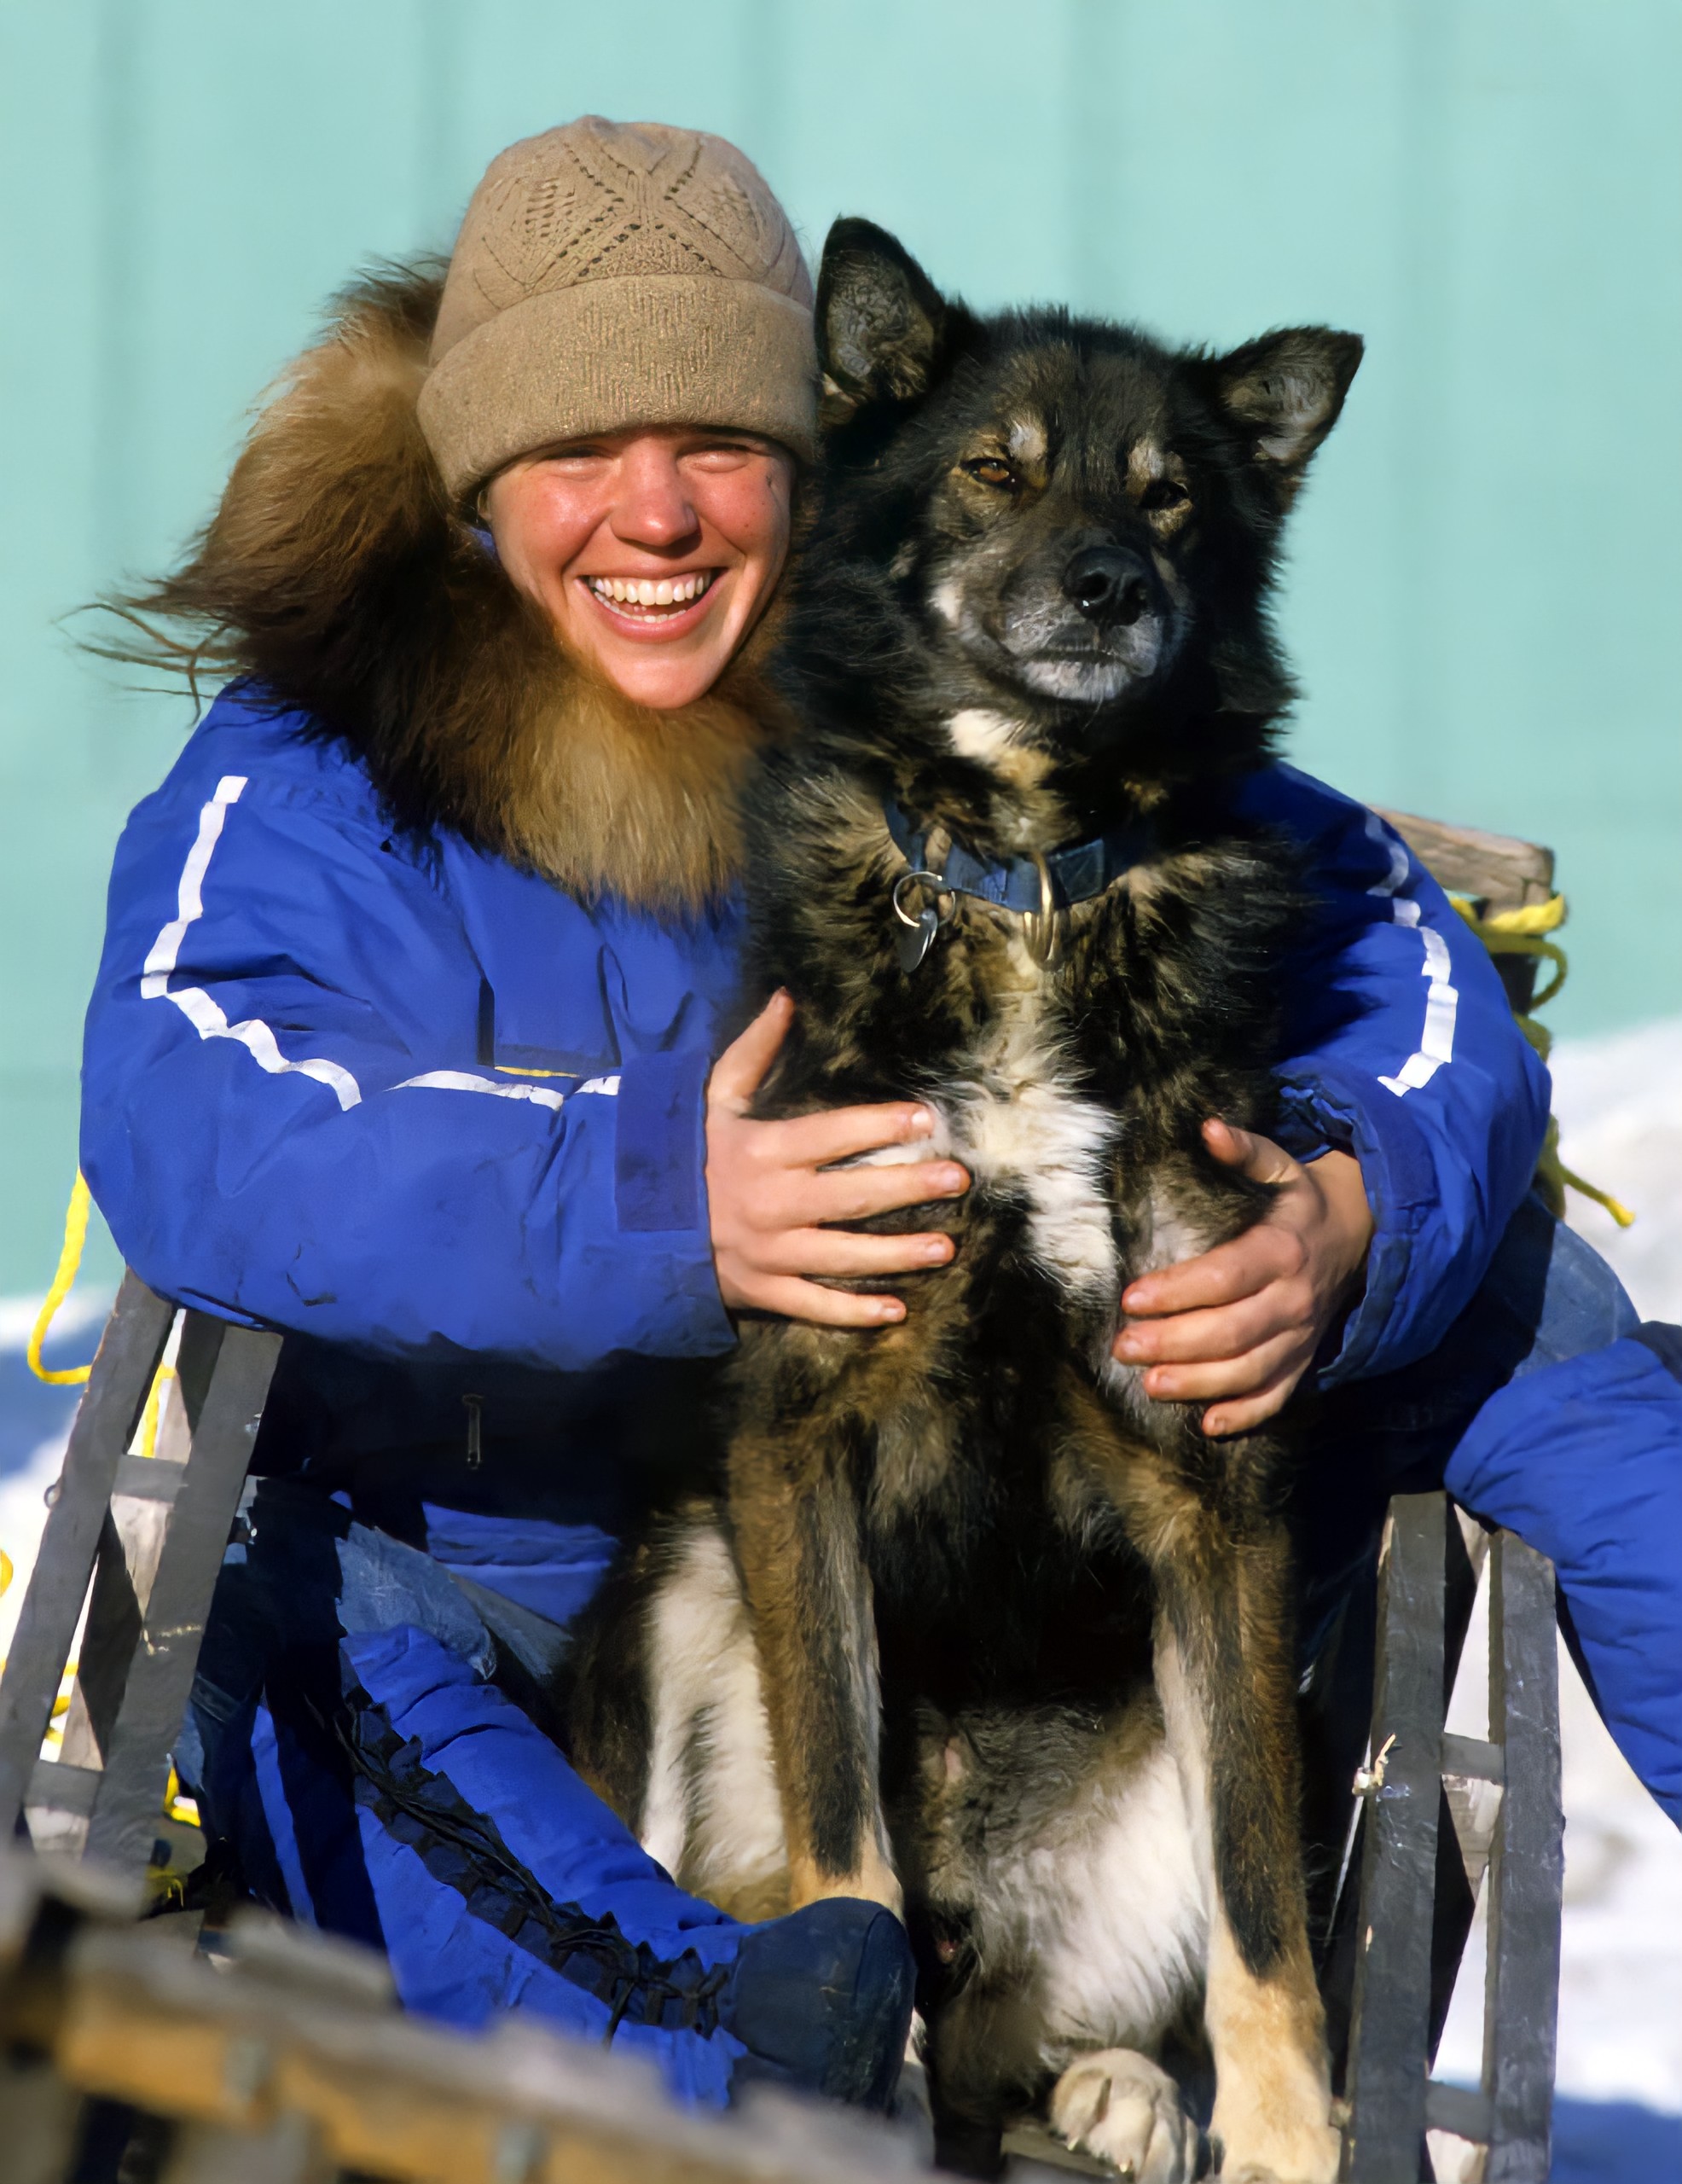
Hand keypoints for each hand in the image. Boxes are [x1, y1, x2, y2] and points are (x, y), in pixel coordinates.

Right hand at [706, 991, 969, 1327]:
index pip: (832, 1134)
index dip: (881, 1124)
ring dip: (897, 1255)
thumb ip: (753, 1052)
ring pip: (843, 1256)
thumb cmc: (682, 1155)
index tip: (926, 1118)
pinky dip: (853, 1314)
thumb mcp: (712, 1099)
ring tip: (945, 1248)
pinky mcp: (761, 1291)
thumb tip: (785, 999)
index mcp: (762, 1151)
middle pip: (851, 1196)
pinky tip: (896, 1311)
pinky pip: (813, 1305)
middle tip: (957, 1180)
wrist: (629, 1224)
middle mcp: (770, 1203)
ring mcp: (768, 1252)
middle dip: (908, 1187)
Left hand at [1111, 1119, 1373, 1437]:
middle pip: (1231, 1332)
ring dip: (1199, 1383)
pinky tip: (1207, 1424)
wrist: (1360, 1237)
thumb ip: (1246, 1150)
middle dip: (1174, 1343)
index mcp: (1281, 1250)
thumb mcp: (1280, 1167)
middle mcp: (1294, 1299)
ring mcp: (1301, 1336)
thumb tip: (1208, 1127)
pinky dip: (1245, 1414)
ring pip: (1250, 1370)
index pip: (1224, 1277)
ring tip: (1149, 1384)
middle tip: (1123, 1347)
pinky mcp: (1304, 1360)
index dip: (1178, 1291)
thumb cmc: (1300, 1202)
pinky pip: (1278, 1395)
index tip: (1131, 1298)